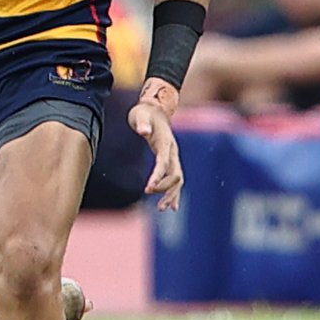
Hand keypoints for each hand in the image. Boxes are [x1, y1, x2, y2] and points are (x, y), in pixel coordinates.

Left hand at [129, 82, 183, 209]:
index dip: (158, 176)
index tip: (148, 189)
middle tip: (147, 193)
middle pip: (175, 175)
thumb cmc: (145, 113)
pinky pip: (175, 180)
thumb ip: (143, 123)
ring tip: (162, 209)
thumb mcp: (141, 115)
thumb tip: (143, 131)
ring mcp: (173, 157)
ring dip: (171, 195)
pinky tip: (171, 206)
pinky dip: (174, 194)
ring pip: (178, 181)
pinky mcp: (169, 161)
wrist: (155, 109)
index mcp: (167, 143)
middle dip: (164, 188)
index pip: (164, 163)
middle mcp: (173, 152)